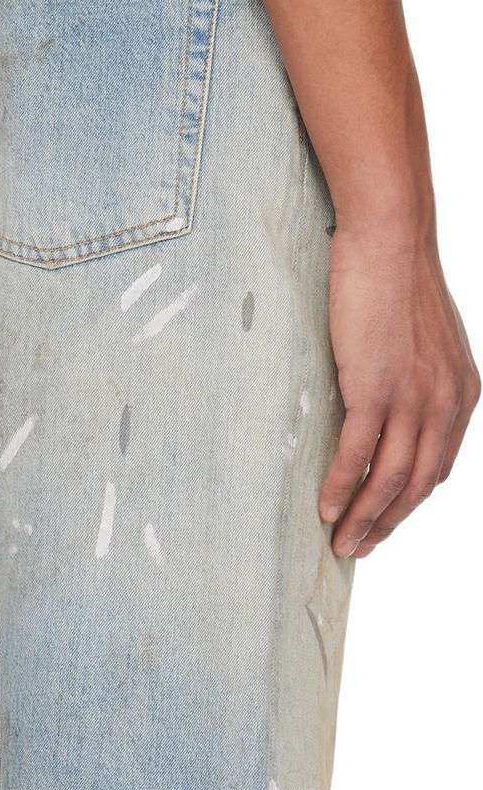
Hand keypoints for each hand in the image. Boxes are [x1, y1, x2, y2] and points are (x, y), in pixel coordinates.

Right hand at [319, 218, 479, 555]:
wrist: (391, 239)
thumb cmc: (399, 280)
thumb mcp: (427, 341)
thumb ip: (421, 379)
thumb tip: (395, 404)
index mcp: (461, 392)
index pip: (438, 465)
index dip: (410, 501)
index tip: (385, 521)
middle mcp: (445, 402)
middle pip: (417, 484)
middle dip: (388, 524)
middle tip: (360, 549)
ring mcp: (413, 398)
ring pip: (391, 478)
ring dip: (365, 519)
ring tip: (342, 543)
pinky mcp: (376, 388)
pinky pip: (359, 455)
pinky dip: (343, 488)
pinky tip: (327, 509)